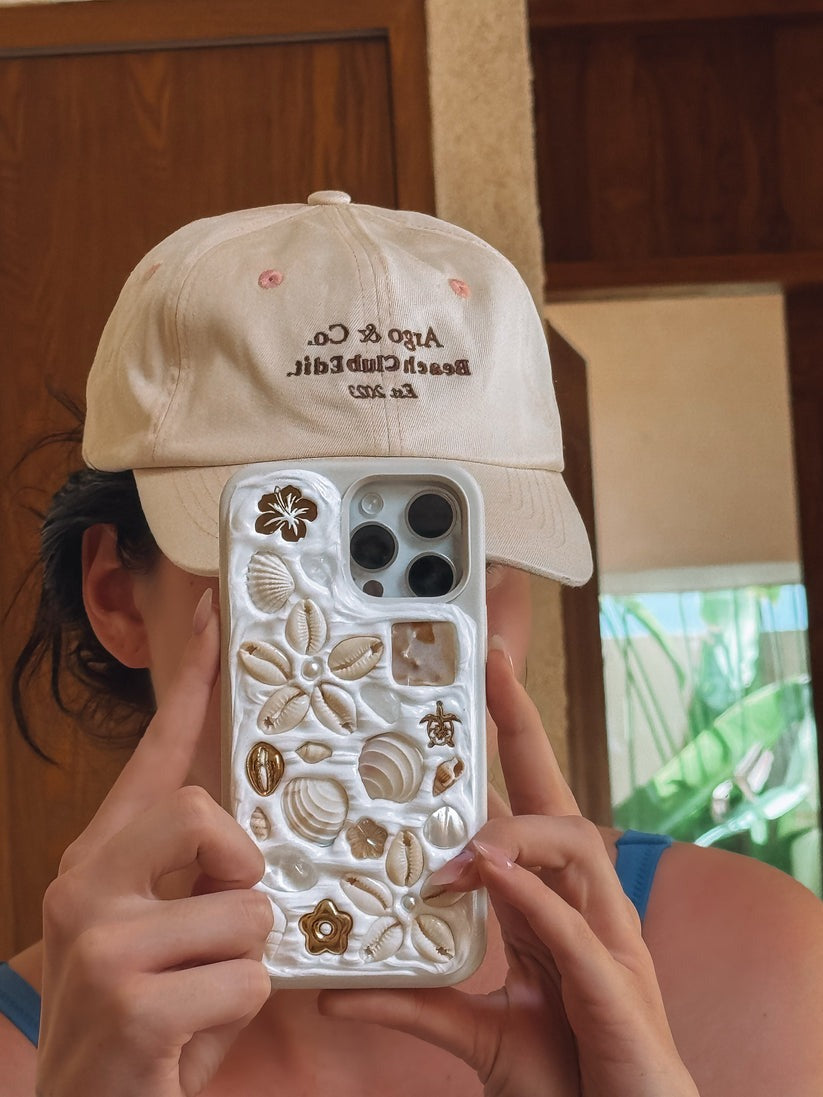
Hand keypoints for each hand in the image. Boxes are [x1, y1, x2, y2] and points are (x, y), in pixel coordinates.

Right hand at [37, 592, 272, 1096]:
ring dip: (243, 963)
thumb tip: (257, 838)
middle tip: (222, 914)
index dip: (191, 684)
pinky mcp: (134, 1002)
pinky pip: (249, 976)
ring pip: (247, 908)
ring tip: (199, 999)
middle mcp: (86, 883)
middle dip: (240, 869)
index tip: (213, 613)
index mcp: (100, 857)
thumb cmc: (145, 1023)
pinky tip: (189, 1039)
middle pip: (204, 811)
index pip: (154, 754)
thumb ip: (199, 874)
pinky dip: (240, 1012)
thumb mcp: (167, 935)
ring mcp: (103, 941)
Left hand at [319, 644, 699, 1096]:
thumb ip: (413, 1000)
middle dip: (526, 728)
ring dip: (515, 833)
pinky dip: (535, 896)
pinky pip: (577, 927)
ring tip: (460, 849)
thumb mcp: (474, 1028)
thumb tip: (334, 993)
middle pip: (557, 797)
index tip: (483, 680)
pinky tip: (493, 873)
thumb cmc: (567, 1072)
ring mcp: (606, 938)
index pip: (525, 805)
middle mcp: (581, 904)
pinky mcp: (617, 985)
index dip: (508, 742)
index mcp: (548, 903)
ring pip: (574, 848)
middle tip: (491, 668)